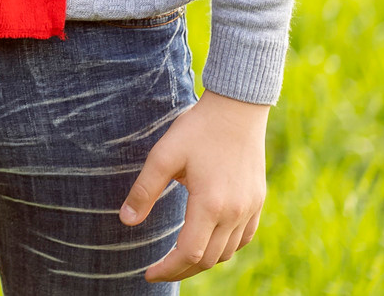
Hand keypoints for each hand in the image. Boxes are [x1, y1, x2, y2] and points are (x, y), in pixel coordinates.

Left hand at [120, 90, 269, 281]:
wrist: (237, 109)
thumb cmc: (196, 129)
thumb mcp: (162, 156)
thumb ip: (144, 191)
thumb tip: (126, 221)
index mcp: (210, 204)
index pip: (189, 253)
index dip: (167, 268)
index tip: (148, 273)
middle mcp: (234, 212)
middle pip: (209, 259)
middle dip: (181, 269)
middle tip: (158, 269)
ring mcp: (250, 208)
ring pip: (227, 252)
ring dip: (203, 260)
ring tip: (178, 258)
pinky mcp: (257, 201)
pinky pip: (243, 238)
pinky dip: (225, 247)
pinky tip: (208, 242)